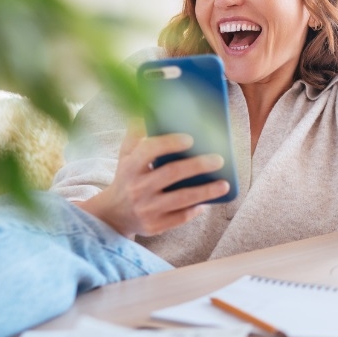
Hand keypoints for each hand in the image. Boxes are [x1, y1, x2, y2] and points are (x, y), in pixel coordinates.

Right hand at [79, 123, 229, 236]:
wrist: (113, 214)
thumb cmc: (127, 177)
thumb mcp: (125, 155)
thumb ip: (136, 133)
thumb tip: (147, 110)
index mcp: (130, 166)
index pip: (150, 150)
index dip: (170, 143)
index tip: (191, 138)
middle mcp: (138, 188)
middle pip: (172, 173)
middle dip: (198, 165)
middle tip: (219, 160)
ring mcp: (147, 209)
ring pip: (181, 199)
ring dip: (206, 191)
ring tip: (224, 184)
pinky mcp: (155, 226)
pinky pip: (181, 217)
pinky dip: (195, 209)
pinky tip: (207, 202)